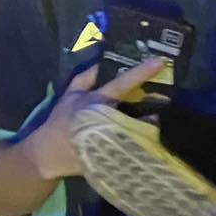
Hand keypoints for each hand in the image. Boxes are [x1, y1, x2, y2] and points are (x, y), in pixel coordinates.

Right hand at [20, 57, 168, 181]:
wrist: (50, 155)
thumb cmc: (61, 121)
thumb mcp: (70, 94)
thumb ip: (87, 77)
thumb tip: (104, 61)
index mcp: (97, 101)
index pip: (122, 84)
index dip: (141, 72)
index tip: (159, 61)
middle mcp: (108, 118)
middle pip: (140, 108)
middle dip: (154, 101)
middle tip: (165, 94)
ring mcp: (114, 138)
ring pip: (142, 127)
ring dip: (150, 119)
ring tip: (155, 115)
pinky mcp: (115, 154)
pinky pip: (136, 143)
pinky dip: (142, 136)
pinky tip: (145, 134)